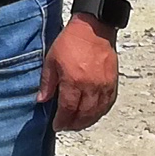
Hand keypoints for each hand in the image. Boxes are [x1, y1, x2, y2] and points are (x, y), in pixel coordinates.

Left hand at [39, 15, 119, 131]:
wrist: (94, 28)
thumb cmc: (71, 41)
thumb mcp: (51, 60)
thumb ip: (47, 83)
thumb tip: (42, 100)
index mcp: (73, 81)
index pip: (68, 109)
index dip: (62, 120)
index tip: (57, 126)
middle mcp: (90, 86)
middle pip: (83, 114)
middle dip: (73, 124)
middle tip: (66, 127)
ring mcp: (104, 85)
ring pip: (97, 111)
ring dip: (87, 121)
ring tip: (78, 124)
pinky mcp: (113, 82)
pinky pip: (108, 103)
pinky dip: (100, 112)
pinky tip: (93, 114)